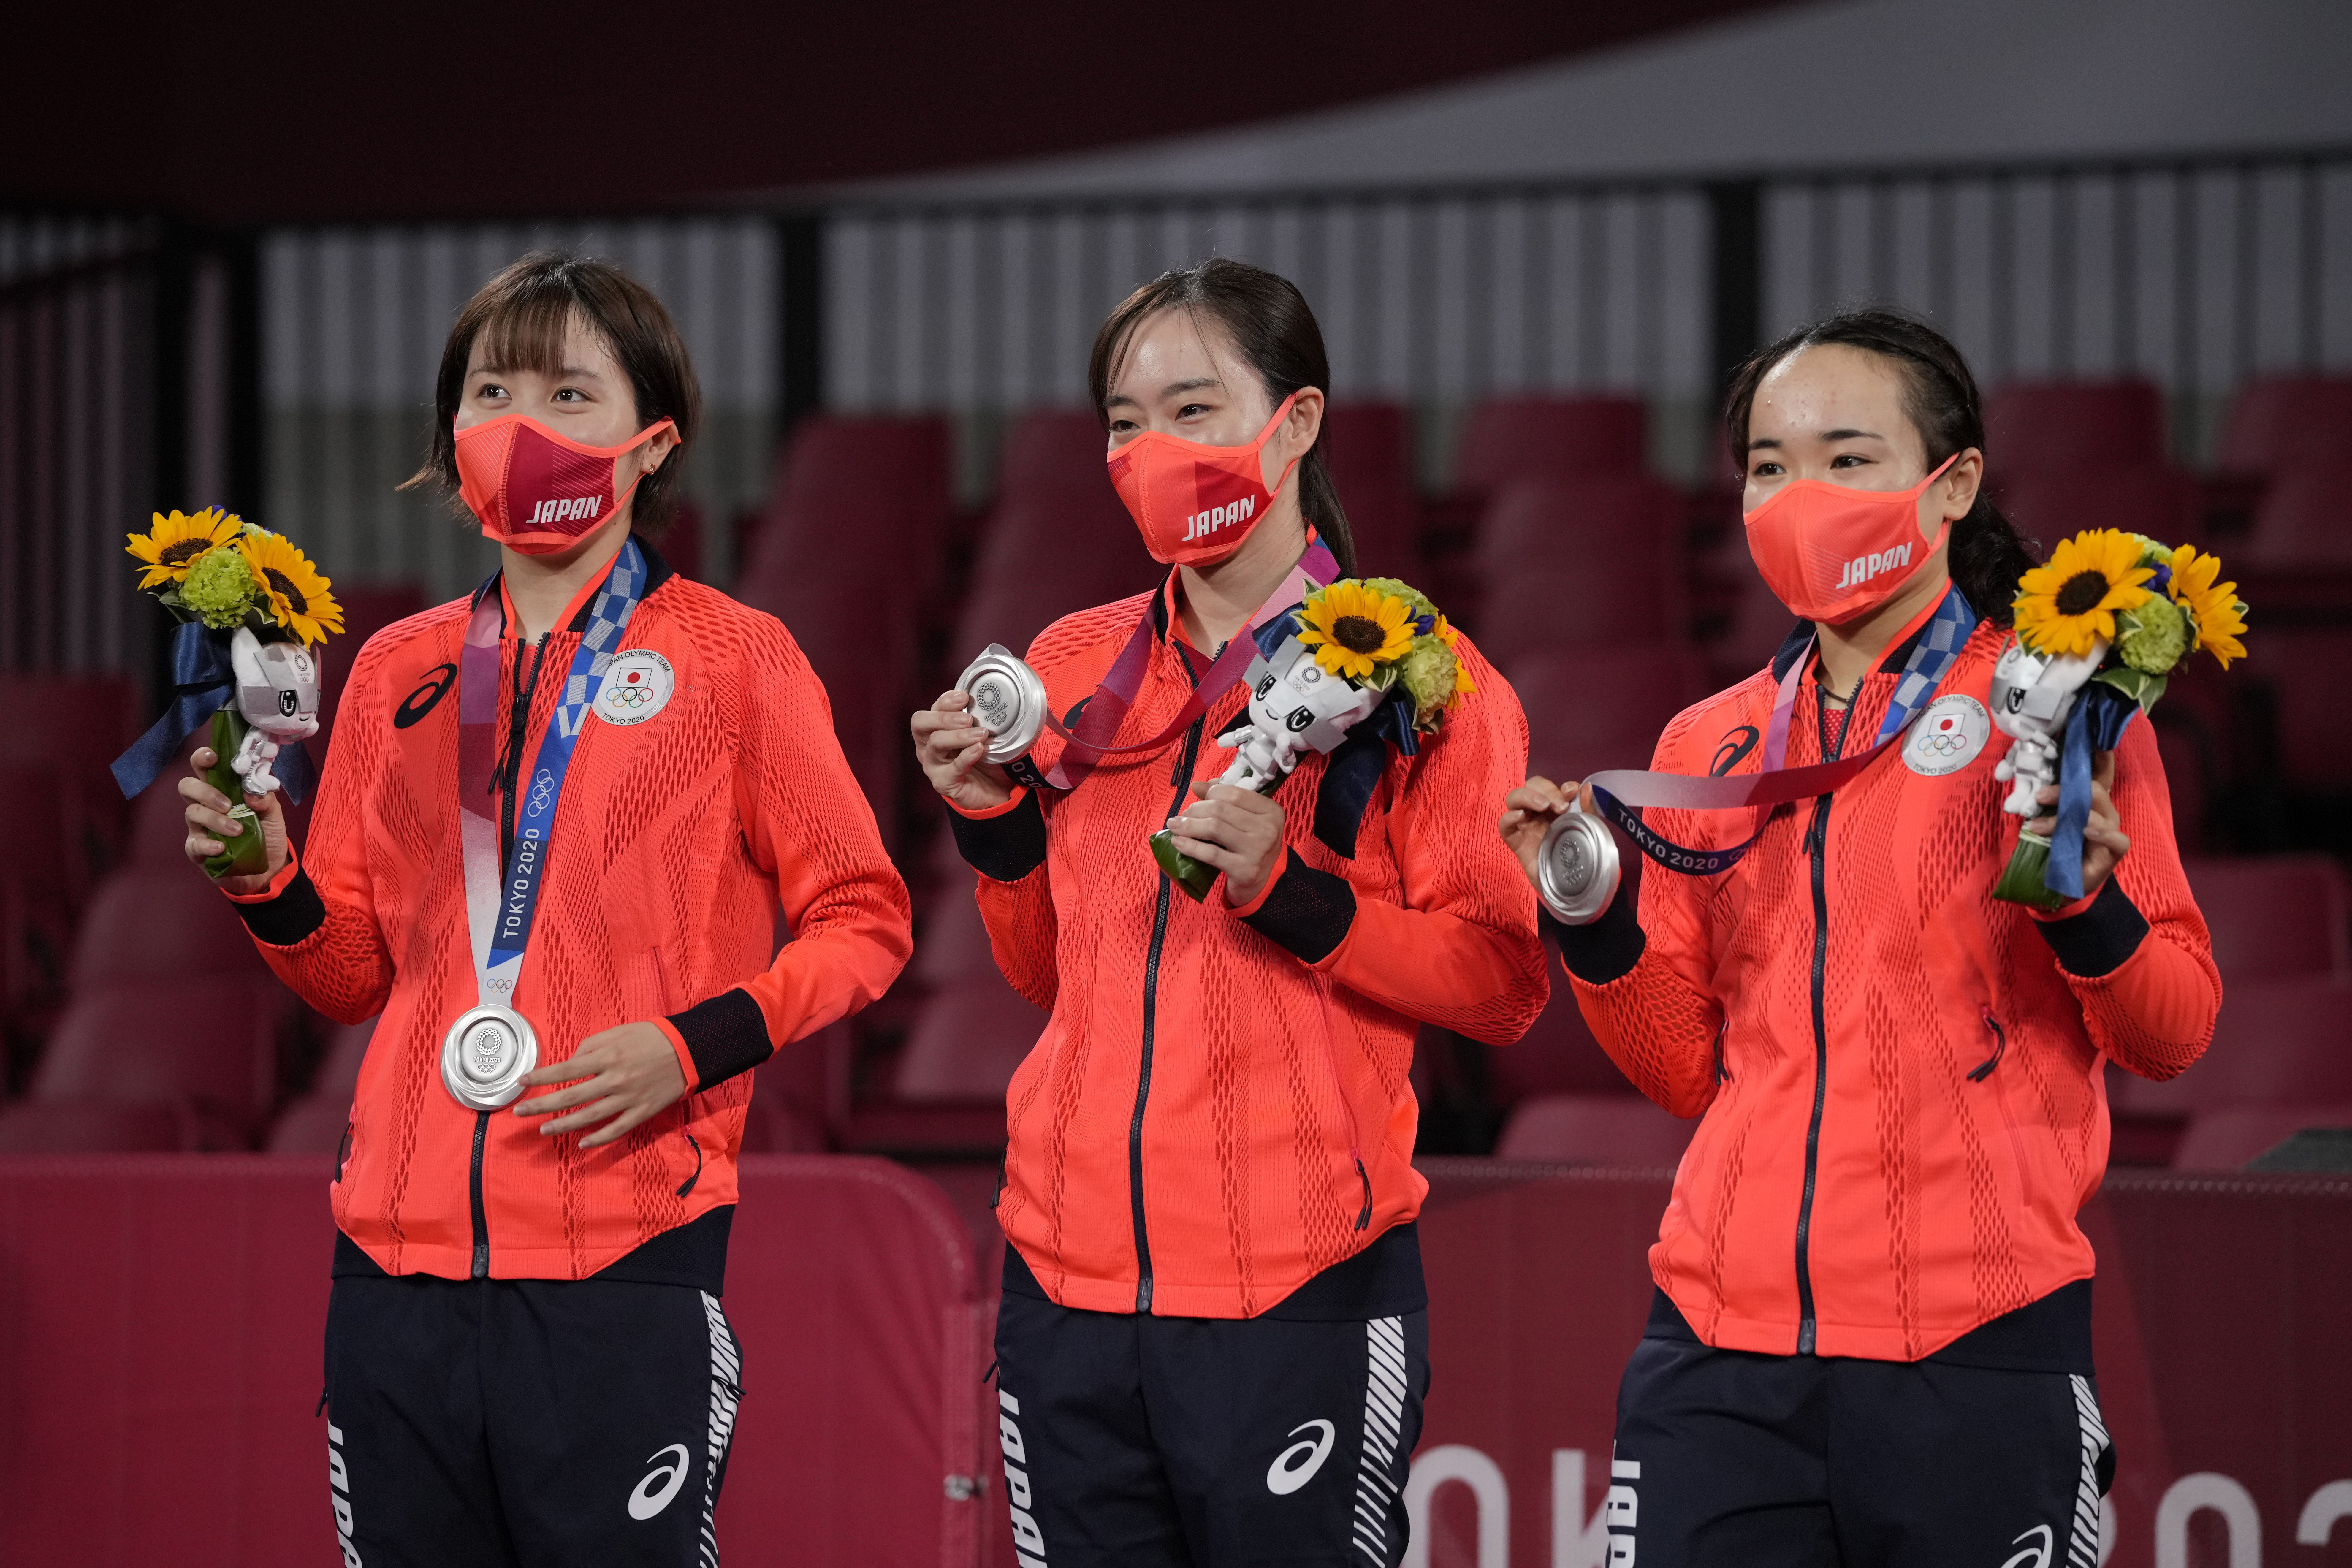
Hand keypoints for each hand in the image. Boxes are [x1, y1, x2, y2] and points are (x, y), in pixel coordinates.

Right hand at [178, 745, 288, 894]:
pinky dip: (207, 844)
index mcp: (222, 790)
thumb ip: (266, 799)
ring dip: (214, 819)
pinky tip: (221, 847)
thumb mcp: (274, 815)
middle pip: (187, 787)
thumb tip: (253, 790)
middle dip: (205, 791)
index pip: (204, 769)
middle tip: (227, 804)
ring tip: (237, 830)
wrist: (269, 869)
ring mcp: (199, 828)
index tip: (212, 756)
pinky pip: (194, 844)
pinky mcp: (198, 851)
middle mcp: (206, 806)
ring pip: (192, 813)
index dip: (202, 758)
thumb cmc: (267, 835)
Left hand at [512, 1022, 688, 1146]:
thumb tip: (571, 1063)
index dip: (541, 1078)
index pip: (565, 1070)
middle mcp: (614, 1080)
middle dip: (541, 1107)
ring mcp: (628, 1099)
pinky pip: (617, 1129)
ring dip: (563, 1126)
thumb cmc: (651, 1037)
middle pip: (570, 1098)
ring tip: (544, 1130)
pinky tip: (582, 1143)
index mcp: (607, 1057)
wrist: (689, 1050)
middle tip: (520, 1114)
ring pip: (589, 1117)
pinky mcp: (642, 1112)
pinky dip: (599, 1139)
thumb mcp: (618, 1032)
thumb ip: (591, 1046)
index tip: (522, 1082)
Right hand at [912, 690, 1013, 812]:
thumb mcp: (982, 734)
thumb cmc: (985, 759)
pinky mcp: (943, 783)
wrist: (994, 790)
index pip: (930, 711)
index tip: (965, 697)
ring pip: (935, 743)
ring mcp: (933, 766)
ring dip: (959, 736)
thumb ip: (979, 719)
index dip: (945, 701)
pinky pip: (952, 768)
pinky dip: (966, 756)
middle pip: (920, 724)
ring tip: (981, 734)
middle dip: (944, 717)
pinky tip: (979, 750)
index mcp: (933, 731)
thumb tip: (989, 701)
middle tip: (968, 718)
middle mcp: (927, 747)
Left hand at [1168, 781, 1286, 906]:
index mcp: (1271, 811)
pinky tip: (1177, 842)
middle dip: (1194, 810)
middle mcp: (1268, 829)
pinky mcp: (1244, 870)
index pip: (1233, 793)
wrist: (1263, 882)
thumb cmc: (1251, 845)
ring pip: (1213, 828)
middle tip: (1182, 816)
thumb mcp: (1246, 819)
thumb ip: (1225, 798)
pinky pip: (1211, 854)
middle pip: (1220, 809)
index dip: (1210, 793)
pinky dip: (1190, 846)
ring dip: (1188, 825)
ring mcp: (1257, 850)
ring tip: (1174, 825)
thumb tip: (1196, 786)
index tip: (1198, 801)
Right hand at [1499, 775, 1592, 888]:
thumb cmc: (1576, 855)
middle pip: (1531, 786)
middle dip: (1546, 791)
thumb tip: (1587, 787)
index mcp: (1554, 807)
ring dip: (1527, 796)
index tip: (1571, 792)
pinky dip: (1508, 817)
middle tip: (1561, 807)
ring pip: (1513, 799)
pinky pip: (1504, 825)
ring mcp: (1524, 825)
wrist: (1569, 885)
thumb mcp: (1587, 830)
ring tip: (1543, 806)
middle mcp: (1537, 813)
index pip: (1550, 787)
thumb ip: (1587, 809)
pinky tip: (1520, 816)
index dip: (1559, 786)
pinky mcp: (1515, 841)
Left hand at [2028, 749, 2129, 898]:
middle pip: (2093, 787)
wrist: (2060, 884)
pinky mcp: (2115, 848)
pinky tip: (2085, 828)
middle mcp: (2103, 809)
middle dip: (2064, 789)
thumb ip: (2043, 801)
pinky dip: (2099, 830)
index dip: (2095, 754)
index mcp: (2087, 798)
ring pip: (2097, 809)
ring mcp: (2111, 827)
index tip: (2086, 737)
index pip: (2096, 770)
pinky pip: (2114, 836)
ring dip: (2065, 814)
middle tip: (2039, 796)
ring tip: (2037, 826)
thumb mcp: (2044, 819)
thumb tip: (2023, 778)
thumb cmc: (2053, 848)